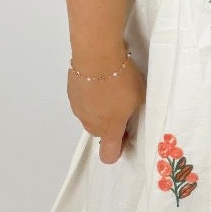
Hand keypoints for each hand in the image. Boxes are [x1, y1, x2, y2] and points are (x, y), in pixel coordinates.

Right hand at [66, 48, 145, 162]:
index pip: (109, 156)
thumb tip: (127, 113)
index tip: (126, 133)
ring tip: (109, 86)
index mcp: (109, 129)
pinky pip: (83, 99)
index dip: (118, 148)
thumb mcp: (139, 98)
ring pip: (90, 114)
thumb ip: (132, 113)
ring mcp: (78, 109)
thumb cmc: (121, 78)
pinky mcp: (71, 93)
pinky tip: (98, 78)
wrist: (97, 55)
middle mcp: (90, 124)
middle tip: (121, 103)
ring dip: (99, 106)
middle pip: (100, 132)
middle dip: (110, 122)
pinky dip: (90, 93)